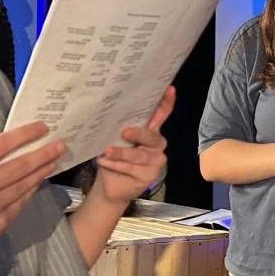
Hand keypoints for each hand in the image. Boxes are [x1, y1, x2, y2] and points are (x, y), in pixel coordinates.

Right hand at [0, 121, 66, 261]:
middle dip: (43, 153)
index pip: (1, 145)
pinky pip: (22, 199)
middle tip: (59, 145)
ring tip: (54, 159)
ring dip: (43, 169)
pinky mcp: (1, 222)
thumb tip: (19, 145)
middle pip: (19, 165)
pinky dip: (33, 187)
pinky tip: (40, 178)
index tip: (42, 128)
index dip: (25, 134)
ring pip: (25, 183)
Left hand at [92, 86, 175, 204]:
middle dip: (139, 134)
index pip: (161, 115)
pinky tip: (104, 161)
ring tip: (106, 152)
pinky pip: (132, 168)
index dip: (166, 102)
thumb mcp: (116, 140)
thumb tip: (110, 113)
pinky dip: (116, 165)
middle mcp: (156, 145)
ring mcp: (155, 161)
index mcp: (150, 131)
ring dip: (121, 153)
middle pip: (152, 136)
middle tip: (124, 132)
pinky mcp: (149, 176)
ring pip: (140, 155)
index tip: (169, 89)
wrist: (110, 186)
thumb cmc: (113, 157)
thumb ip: (119, 128)